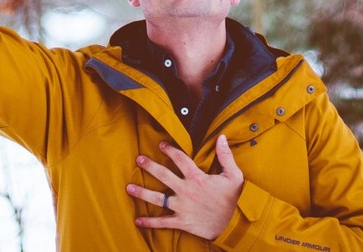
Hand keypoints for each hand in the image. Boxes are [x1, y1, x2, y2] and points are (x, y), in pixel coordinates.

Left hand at [126, 135, 243, 240]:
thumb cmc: (233, 200)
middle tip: (138, 160)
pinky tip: (137, 220)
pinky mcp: (181, 222)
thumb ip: (226, 156)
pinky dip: (149, 222)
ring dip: (142, 192)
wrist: (233, 225)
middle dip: (149, 166)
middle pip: (163, 175)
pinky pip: (162, 222)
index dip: (170, 150)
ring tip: (129, 187)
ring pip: (158, 198)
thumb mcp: (234, 176)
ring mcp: (182, 207)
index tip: (161, 144)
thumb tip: (221, 138)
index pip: (180, 159)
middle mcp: (186, 191)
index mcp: (197, 178)